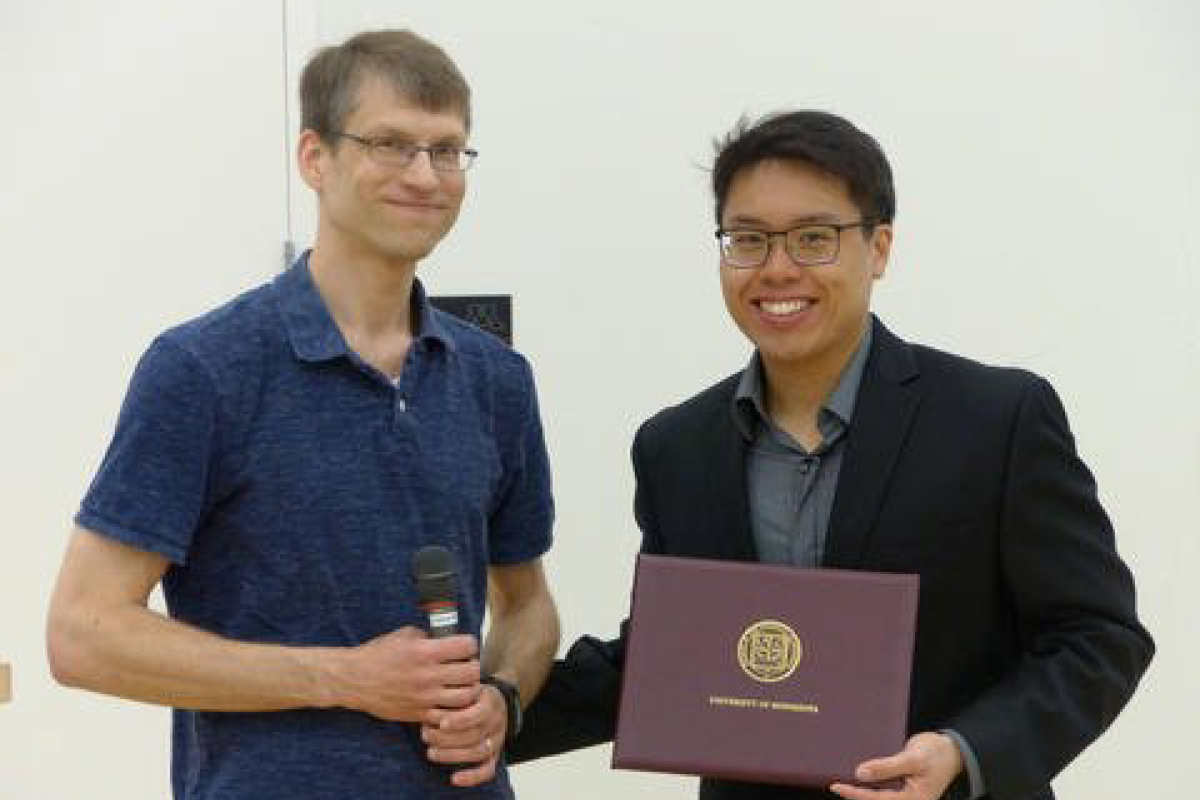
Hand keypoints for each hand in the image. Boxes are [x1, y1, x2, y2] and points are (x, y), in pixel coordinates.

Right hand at [332, 627, 480, 721]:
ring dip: (470, 689)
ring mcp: (424, 697)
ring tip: (464, 685)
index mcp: (424, 651)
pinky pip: (449, 717)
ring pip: (466, 697)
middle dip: (474, 666)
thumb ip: (429, 636)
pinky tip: (452, 702)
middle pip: (472, 672)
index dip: (470, 644)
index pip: (466, 646)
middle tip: (468, 665)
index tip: (466, 646)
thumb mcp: (404, 635)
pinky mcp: (419, 714)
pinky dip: (456, 710)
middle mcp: (427, 675)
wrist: (354, 680)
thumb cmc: (378, 654)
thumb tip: (449, 638)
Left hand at [421, 682, 507, 786]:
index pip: (479, 713)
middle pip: (474, 736)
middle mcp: (497, 722)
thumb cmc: (471, 692)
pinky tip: (454, 779)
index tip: (441, 723)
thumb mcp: (466, 683)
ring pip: (477, 753)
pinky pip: (487, 770)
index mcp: (491, 702)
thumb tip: (434, 697)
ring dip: (451, 755)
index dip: (460, 720)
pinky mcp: (494, 755)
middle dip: (446, 739)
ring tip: (430, 752)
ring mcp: (497, 740)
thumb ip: (455, 690)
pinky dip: (472, 777)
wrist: (493, 702)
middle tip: (425, 734)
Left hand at [829, 732, 963, 799]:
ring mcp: (903, 791)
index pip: (878, 799)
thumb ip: (888, 767)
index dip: (856, 794)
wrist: (951, 749)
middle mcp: (907, 799)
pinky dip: (869, 780)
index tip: (837, 787)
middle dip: (856, 795)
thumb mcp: (914, 760)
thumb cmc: (937, 755)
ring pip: (877, 794)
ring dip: (861, 790)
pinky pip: (882, 785)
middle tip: (834, 785)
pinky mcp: (900, 783)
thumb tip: (860, 774)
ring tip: (841, 782)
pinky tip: (856, 774)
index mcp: (913, 799)